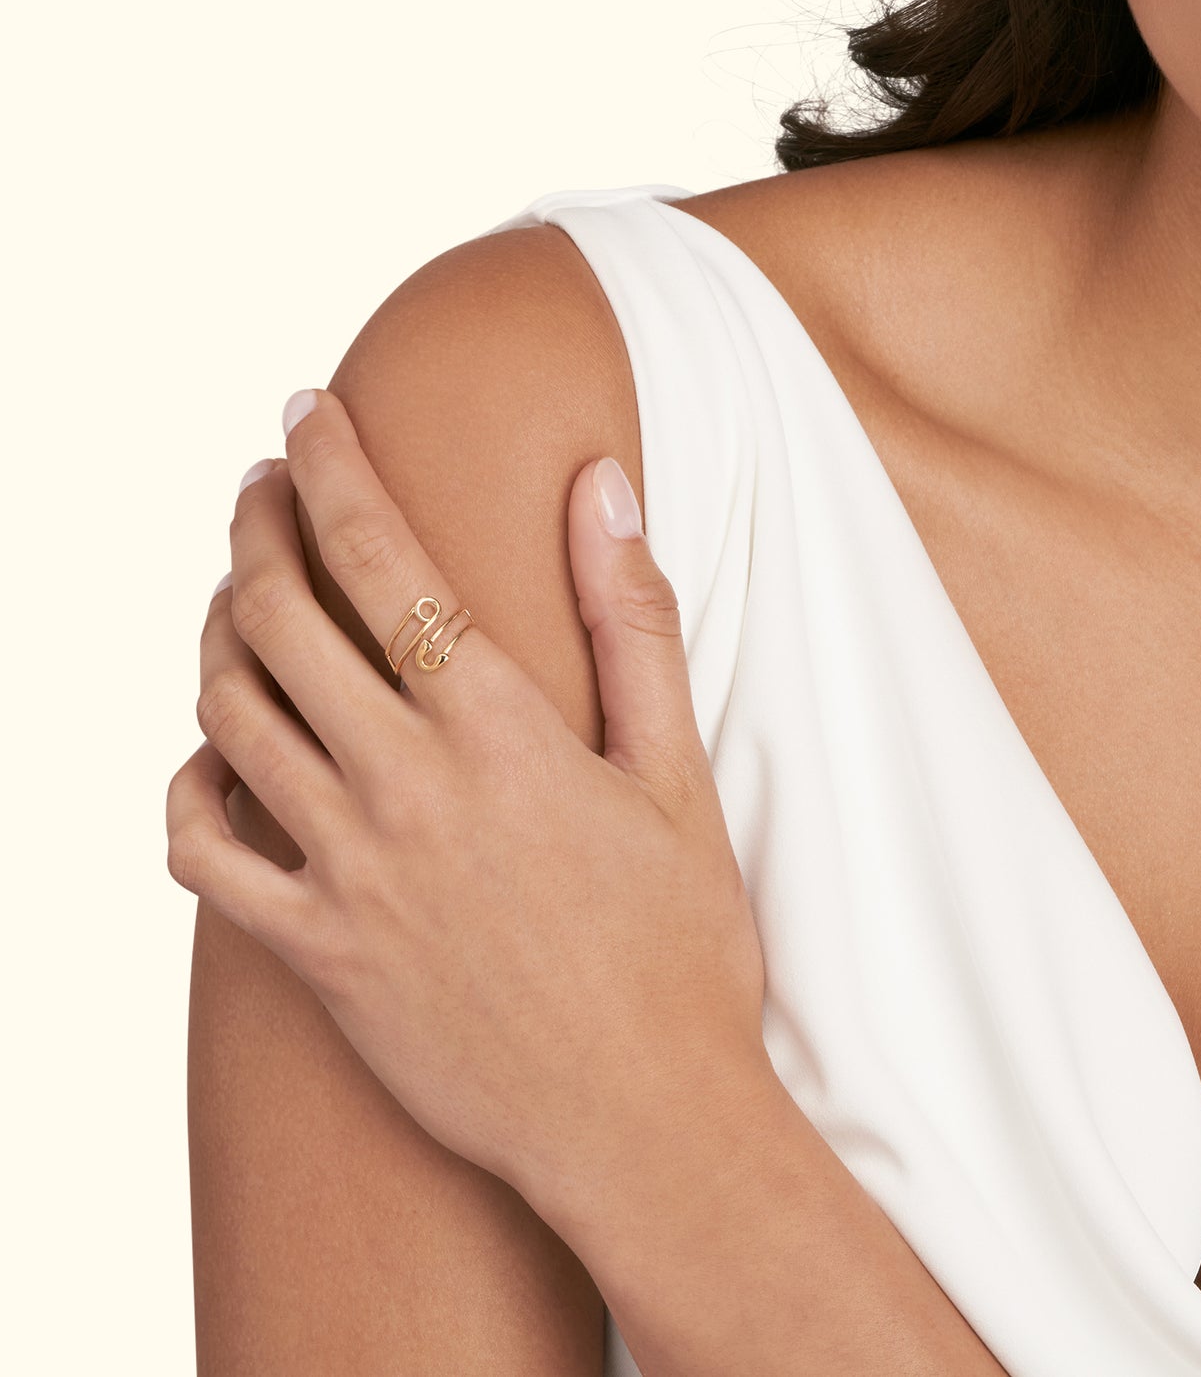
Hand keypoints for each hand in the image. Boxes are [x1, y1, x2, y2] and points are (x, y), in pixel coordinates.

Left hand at [166, 387, 768, 1217]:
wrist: (643, 1118)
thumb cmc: (681, 945)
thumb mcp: (678, 770)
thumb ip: (632, 617)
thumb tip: (601, 485)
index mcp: (496, 727)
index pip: (377, 555)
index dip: (329, 464)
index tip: (305, 410)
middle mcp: (402, 787)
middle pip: (276, 616)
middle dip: (254, 523)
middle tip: (263, 481)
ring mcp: (346, 874)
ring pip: (227, 714)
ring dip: (217, 630)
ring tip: (240, 592)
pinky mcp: (313, 954)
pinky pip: (202, 853)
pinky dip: (191, 784)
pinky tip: (219, 754)